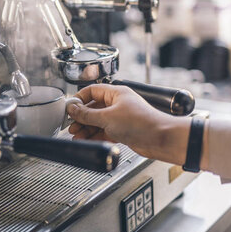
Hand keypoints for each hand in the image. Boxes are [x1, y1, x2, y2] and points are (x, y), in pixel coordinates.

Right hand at [67, 84, 190, 164]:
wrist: (161, 138)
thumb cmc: (142, 123)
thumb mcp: (108, 117)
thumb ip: (87, 114)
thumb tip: (73, 109)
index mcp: (116, 93)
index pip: (92, 91)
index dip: (79, 99)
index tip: (70, 109)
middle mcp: (118, 103)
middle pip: (93, 108)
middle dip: (82, 117)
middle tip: (72, 125)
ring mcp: (120, 117)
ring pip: (98, 121)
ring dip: (87, 128)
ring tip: (77, 136)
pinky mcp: (123, 131)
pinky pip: (104, 131)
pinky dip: (95, 135)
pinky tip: (87, 140)